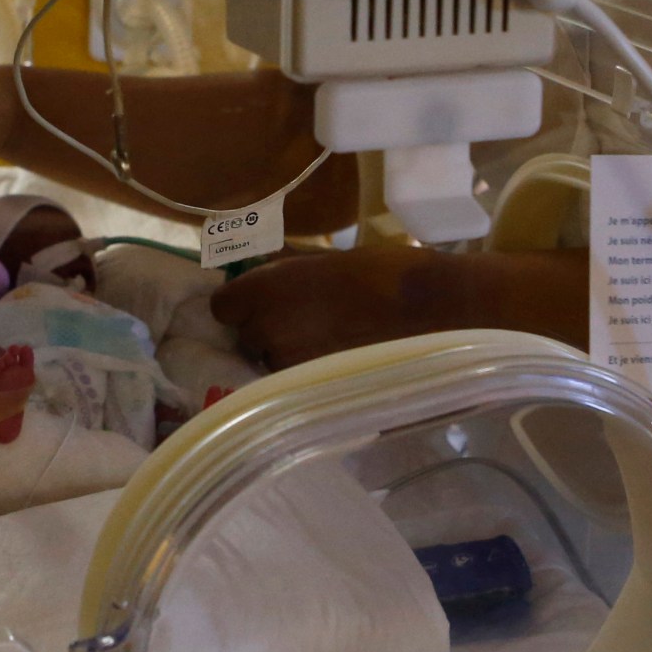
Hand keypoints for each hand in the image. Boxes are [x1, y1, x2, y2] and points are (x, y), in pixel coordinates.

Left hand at [208, 246, 480, 369]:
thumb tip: (266, 277)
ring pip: (271, 363)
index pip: (222, 307)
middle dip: (268, 331)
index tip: (265, 303)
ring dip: (289, 356)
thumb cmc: (381, 271)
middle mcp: (265, 330)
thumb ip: (287, 274)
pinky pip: (296, 383)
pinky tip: (341, 361)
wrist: (428, 310)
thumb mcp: (325, 260)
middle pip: (246, 337)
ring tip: (329, 343)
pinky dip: (311, 374)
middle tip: (308, 321)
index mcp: (264, 290)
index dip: (243, 305)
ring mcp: (287, 366)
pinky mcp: (312, 391)